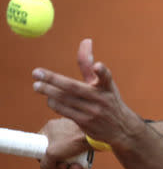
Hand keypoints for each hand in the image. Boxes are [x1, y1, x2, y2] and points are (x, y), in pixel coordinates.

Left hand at [32, 39, 146, 146]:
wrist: (120, 128)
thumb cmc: (108, 100)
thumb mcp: (103, 83)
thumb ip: (90, 64)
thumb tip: (86, 41)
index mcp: (107, 86)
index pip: (106, 77)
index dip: (102, 71)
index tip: (98, 66)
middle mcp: (101, 99)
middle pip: (73, 87)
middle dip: (53, 79)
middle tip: (36, 73)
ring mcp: (93, 112)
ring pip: (65, 99)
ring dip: (49, 92)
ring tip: (37, 86)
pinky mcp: (86, 123)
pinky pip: (65, 111)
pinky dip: (54, 103)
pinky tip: (49, 98)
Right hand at [39, 117, 90, 168]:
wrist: (97, 137)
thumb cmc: (73, 141)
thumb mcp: (51, 154)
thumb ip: (45, 164)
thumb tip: (48, 168)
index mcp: (50, 128)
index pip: (40, 145)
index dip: (43, 158)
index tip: (50, 165)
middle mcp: (61, 130)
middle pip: (56, 154)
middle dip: (61, 165)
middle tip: (65, 167)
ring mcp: (74, 136)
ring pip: (69, 157)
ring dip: (72, 167)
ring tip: (78, 168)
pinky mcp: (84, 142)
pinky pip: (79, 156)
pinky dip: (81, 164)